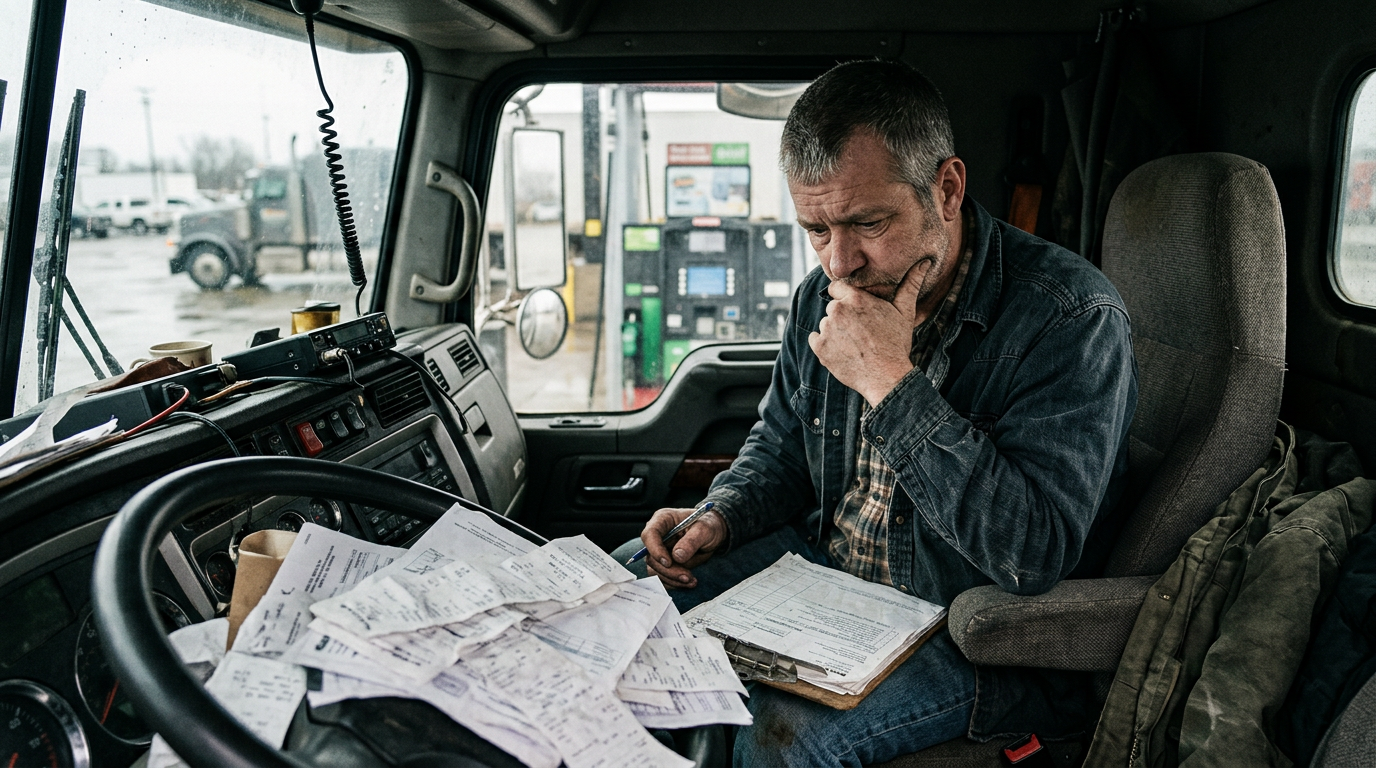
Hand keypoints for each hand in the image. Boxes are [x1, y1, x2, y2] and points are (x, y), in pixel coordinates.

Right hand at [639, 507, 727, 588]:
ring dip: (672, 579)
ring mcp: (659, 551)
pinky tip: (690, 581)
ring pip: (656, 570)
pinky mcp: (664, 564)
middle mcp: (657, 536)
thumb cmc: (708, 525)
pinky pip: (663, 577)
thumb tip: (677, 557)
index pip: (649, 534)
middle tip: (687, 577)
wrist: (713, 534)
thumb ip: (692, 541)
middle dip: (668, 570)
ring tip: (692, 580)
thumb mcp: (705, 529)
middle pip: (651, 557)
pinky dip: (675, 582)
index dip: (655, 550)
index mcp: (662, 520)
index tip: (669, 562)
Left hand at [809, 260, 933, 405]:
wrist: (887, 377)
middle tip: (860, 333)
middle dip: (843, 318)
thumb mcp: (905, 312)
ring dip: (835, 332)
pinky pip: (815, 340)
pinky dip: (825, 345)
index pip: (836, 288)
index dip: (845, 298)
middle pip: (833, 308)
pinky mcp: (819, 347)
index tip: (855, 311)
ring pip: (826, 325)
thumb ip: (910, 284)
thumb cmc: (896, 343)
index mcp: (855, 298)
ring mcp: (827, 329)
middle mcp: (837, 310)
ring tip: (854, 345)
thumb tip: (924, 262)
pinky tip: (842, 352)